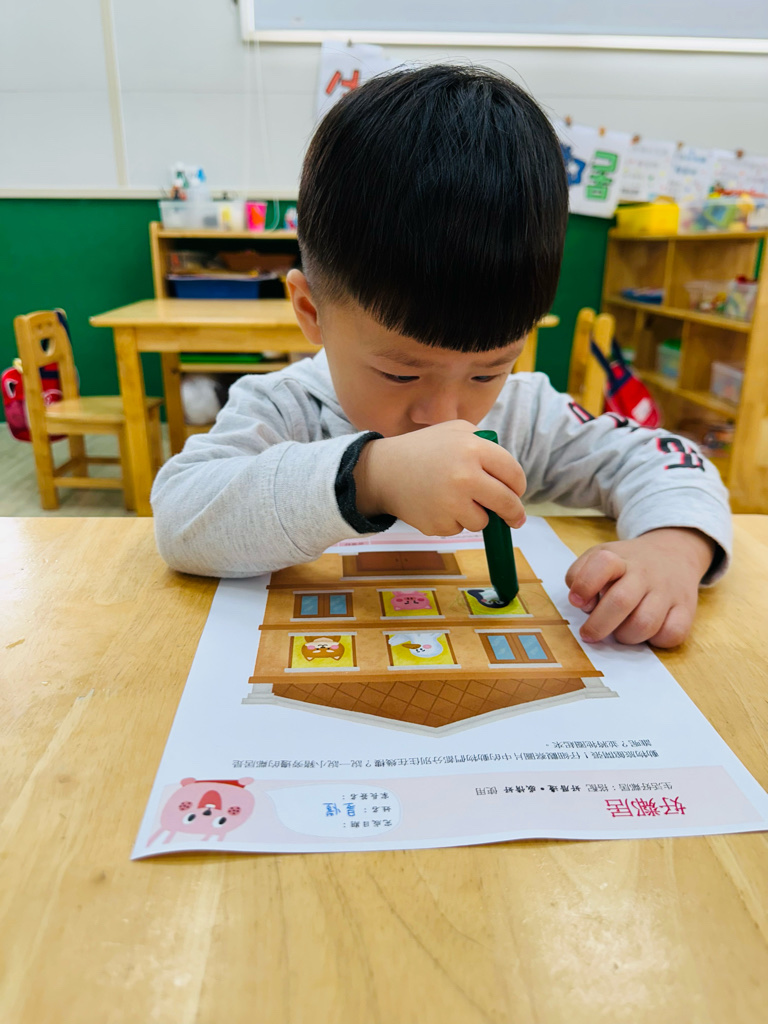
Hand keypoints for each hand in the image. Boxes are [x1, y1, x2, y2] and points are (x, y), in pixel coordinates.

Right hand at [353, 420, 526, 535]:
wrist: (384, 471)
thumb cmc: (424, 449)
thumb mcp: (456, 430)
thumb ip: (486, 445)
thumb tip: (512, 479)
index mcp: (474, 448)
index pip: (514, 474)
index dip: (518, 487)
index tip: (516, 493)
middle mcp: (465, 476)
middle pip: (507, 503)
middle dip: (513, 512)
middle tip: (514, 518)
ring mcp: (452, 503)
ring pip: (483, 521)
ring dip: (476, 515)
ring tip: (452, 497)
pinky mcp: (439, 524)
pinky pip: (459, 529)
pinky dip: (452, 521)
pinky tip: (435, 505)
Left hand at [565, 528, 715, 647]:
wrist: (672, 553)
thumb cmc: (626, 564)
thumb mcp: (598, 557)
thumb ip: (580, 575)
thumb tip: (581, 603)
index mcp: (619, 558)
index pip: (602, 564)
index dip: (584, 586)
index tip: (577, 601)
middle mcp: (645, 573)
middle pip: (621, 601)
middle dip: (599, 625)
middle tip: (589, 634)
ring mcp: (667, 591)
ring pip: (645, 624)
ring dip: (625, 636)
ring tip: (620, 632)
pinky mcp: (686, 609)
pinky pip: (672, 634)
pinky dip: (656, 641)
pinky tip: (647, 633)